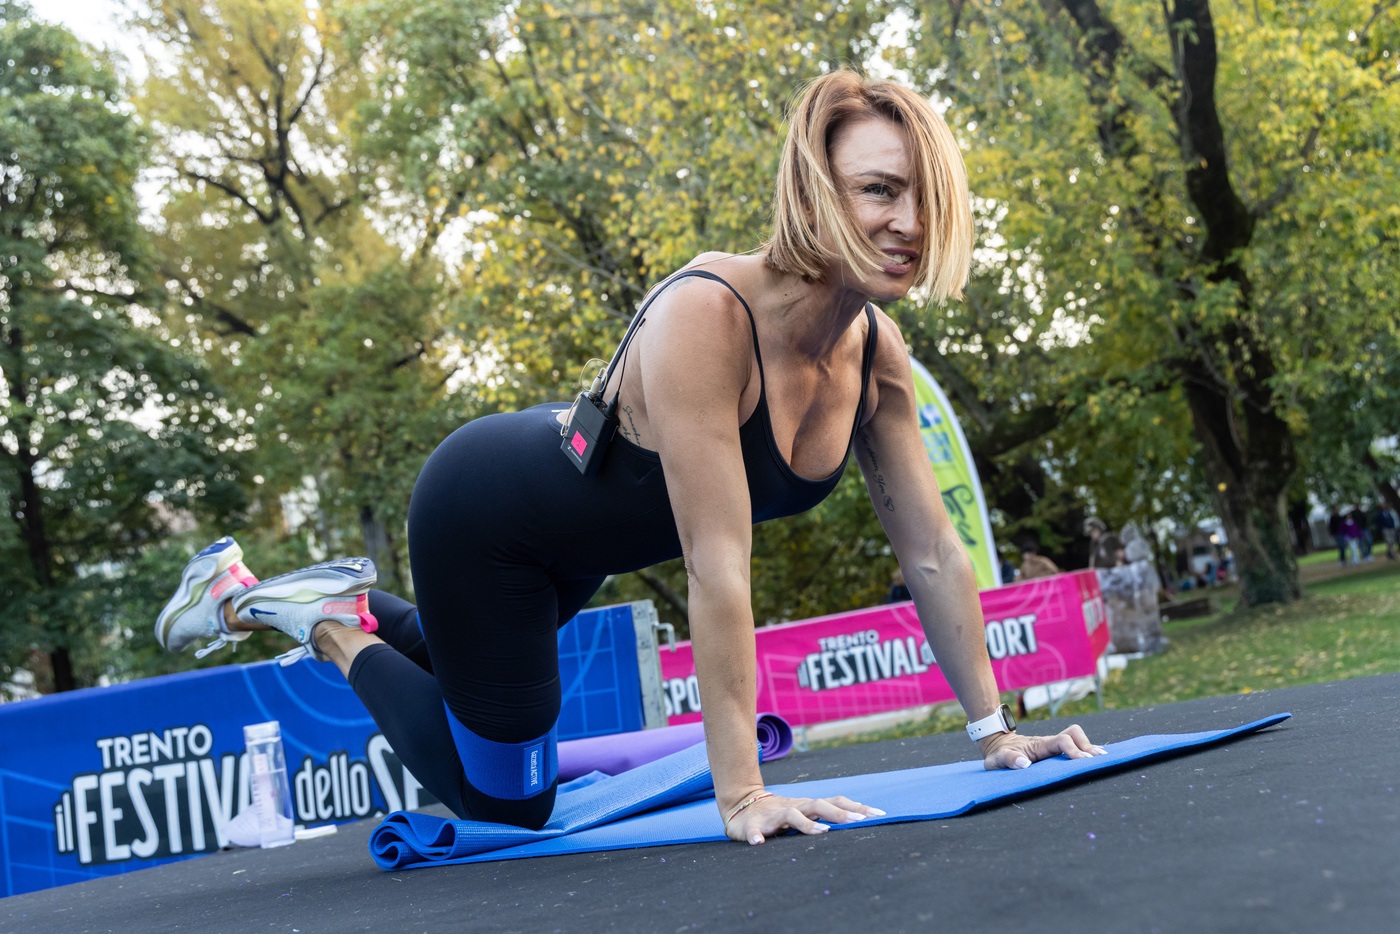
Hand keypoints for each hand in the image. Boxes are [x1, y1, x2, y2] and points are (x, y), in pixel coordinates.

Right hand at [723, 793, 885, 845]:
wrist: (741, 807)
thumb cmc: (778, 814)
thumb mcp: (804, 814)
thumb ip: (825, 816)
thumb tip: (858, 821)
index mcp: (808, 806)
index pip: (837, 803)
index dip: (857, 807)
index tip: (880, 814)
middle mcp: (795, 807)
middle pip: (819, 805)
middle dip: (840, 813)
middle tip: (859, 821)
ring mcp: (774, 816)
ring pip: (792, 816)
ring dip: (807, 824)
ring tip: (823, 832)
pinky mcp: (754, 825)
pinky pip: (755, 830)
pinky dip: (757, 836)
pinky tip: (759, 843)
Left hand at [980, 724, 1106, 770]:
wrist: (997, 744)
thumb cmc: (998, 754)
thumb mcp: (997, 759)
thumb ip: (1008, 759)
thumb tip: (1024, 764)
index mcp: (1039, 745)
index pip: (1062, 741)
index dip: (1074, 750)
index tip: (1083, 762)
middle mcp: (1049, 743)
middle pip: (1075, 735)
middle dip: (1088, 746)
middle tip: (1100, 761)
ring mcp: (1053, 746)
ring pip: (1077, 738)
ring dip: (1089, 747)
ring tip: (1103, 760)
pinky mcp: (1055, 751)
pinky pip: (1074, 746)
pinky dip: (1086, 751)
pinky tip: (1096, 760)